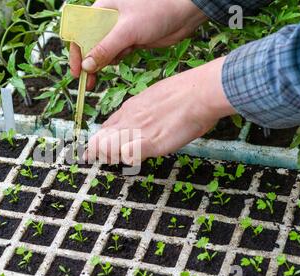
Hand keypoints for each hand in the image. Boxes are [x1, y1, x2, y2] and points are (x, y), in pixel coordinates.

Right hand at [70, 0, 207, 89]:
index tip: (77, 71)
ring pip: (104, 51)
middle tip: (89, 83)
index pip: (80, 31)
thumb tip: (87, 66)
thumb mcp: (127, 30)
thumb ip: (105, 48)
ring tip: (118, 57)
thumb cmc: (156, 10)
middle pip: (90, 44)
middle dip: (90, 63)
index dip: (76, 52)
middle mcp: (107, 19)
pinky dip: (118, 58)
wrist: (185, 13)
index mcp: (102, 9)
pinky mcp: (130, 40)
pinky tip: (127, 54)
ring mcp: (119, 30)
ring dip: (106, 61)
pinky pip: (117, 54)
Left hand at [84, 57, 236, 164]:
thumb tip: (141, 119)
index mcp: (129, 109)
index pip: (105, 129)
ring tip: (124, 158)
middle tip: (110, 158)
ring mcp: (137, 131)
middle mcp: (128, 120)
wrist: (199, 92)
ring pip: (107, 148)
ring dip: (112, 157)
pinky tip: (136, 159)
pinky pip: (128, 155)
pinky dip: (128, 160)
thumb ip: (143, 110)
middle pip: (99, 141)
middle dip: (100, 153)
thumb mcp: (155, 96)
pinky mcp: (150, 143)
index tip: (101, 151)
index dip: (101, 142)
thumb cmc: (185, 93)